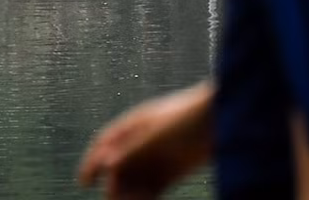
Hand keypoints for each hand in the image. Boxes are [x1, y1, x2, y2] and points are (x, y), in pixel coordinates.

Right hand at [77, 82, 213, 198]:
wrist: (224, 117)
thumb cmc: (189, 117)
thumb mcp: (156, 134)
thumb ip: (131, 150)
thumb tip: (106, 165)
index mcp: (133, 125)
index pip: (104, 144)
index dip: (92, 163)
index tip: (85, 182)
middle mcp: (142, 142)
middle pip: (119, 168)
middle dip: (113, 185)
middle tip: (113, 199)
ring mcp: (157, 157)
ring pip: (135, 181)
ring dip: (129, 195)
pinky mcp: (173, 172)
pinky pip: (153, 189)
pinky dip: (146, 199)